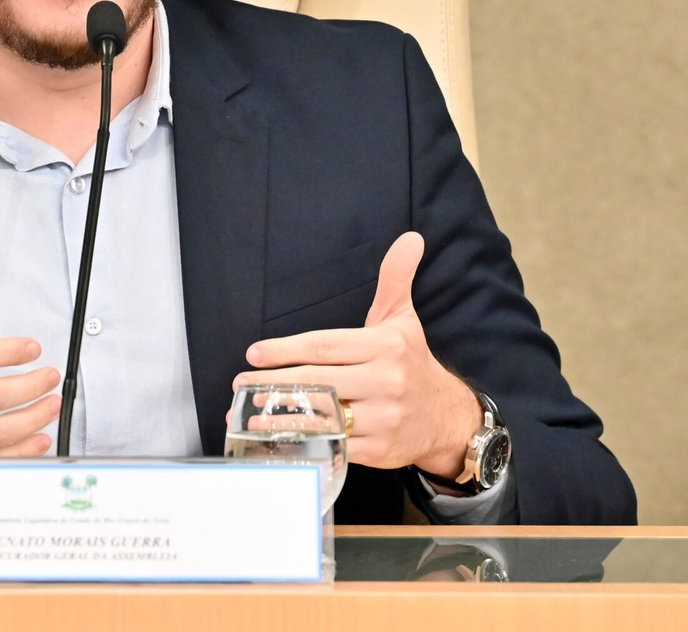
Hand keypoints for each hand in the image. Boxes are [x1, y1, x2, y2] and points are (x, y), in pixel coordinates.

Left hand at [234, 232, 479, 476]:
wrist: (446, 417)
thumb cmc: (412, 363)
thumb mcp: (403, 318)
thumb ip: (395, 278)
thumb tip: (410, 237)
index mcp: (385, 346)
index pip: (324, 347)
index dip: (286, 350)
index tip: (253, 354)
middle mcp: (386, 381)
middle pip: (319, 381)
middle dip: (274, 383)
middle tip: (240, 384)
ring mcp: (384, 418)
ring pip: (325, 417)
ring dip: (282, 417)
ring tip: (248, 415)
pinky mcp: (380, 450)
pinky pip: (336, 447)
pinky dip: (307, 443)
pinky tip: (281, 439)